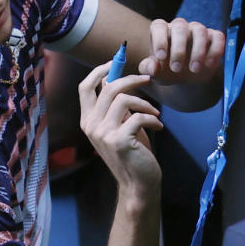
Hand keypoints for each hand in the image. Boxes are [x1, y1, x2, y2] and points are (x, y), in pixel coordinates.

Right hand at [78, 66, 161, 196]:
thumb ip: (115, 106)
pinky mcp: (119, 141)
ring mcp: (103, 134)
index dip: (99, 71)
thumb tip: (113, 79)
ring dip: (145, 103)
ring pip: (124, 100)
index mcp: (88, 120)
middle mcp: (91, 126)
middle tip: (147, 79)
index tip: (115, 62)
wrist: (139, 183)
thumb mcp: (121, 125)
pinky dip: (153, 118)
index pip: (84, 87)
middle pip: (108, 88)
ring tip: (156, 113)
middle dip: (131, 79)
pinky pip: (139, 117)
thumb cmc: (133, 153)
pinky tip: (159, 127)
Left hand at [139, 17, 224, 85]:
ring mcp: (197, 31)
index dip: (159, 40)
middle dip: (179, 49)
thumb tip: (153, 68)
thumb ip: (149, 69)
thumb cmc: (167, 71)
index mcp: (161, 31)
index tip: (161, 57)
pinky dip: (215, 50)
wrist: (187, 77)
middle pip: (180, 26)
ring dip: (198, 51)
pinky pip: (217, 37)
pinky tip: (209, 65)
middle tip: (176, 69)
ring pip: (200, 30)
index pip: (159, 26)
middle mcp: (180, 27)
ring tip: (194, 70)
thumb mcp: (155, 74)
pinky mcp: (213, 37)